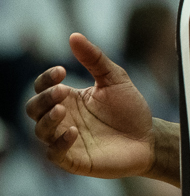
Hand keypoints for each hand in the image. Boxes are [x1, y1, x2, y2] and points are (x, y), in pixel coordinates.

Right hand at [25, 33, 155, 178]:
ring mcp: (65, 140)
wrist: (149, 138)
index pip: (42, 88)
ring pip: (40, 131)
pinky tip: (73, 132)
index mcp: (69, 99)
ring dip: (47, 120)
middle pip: (33, 109)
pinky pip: (54, 154)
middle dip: (43, 99)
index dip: (46, 79)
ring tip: (62, 110)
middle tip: (62, 91)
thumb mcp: (115, 79)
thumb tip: (74, 36)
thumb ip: (95, 58)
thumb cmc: (130, 109)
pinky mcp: (74, 159)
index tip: (62, 70)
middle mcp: (62, 119)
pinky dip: (59, 143)